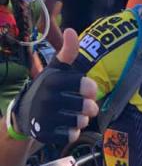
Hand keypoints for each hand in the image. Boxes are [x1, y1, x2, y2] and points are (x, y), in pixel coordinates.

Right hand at [12, 29, 98, 144]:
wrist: (25, 112)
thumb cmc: (49, 87)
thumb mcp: (57, 69)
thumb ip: (68, 52)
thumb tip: (71, 30)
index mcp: (53, 80)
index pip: (88, 86)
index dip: (91, 89)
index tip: (87, 89)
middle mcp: (47, 99)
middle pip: (89, 107)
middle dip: (89, 107)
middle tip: (82, 105)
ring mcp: (45, 118)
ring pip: (82, 122)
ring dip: (82, 119)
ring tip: (73, 114)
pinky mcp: (44, 135)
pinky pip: (72, 136)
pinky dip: (72, 132)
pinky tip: (64, 125)